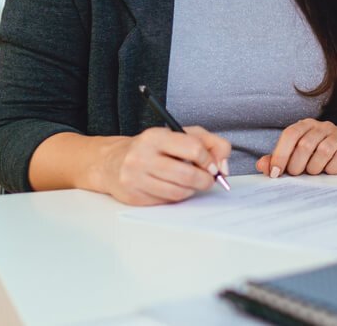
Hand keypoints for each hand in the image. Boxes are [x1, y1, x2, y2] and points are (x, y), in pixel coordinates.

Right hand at [97, 126, 230, 205]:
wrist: (113, 162)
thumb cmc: (154, 147)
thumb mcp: (182, 134)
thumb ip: (210, 143)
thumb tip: (223, 167)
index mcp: (156, 137)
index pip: (193, 149)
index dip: (209, 160)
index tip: (213, 165)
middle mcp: (142, 157)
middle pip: (187, 175)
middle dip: (205, 180)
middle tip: (208, 179)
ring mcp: (135, 178)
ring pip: (178, 192)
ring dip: (192, 189)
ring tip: (191, 182)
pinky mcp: (133, 197)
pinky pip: (166, 201)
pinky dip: (177, 196)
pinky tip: (173, 187)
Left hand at [256, 119, 336, 177]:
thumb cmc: (316, 155)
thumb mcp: (295, 157)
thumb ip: (277, 160)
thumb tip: (262, 165)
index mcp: (305, 126)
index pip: (290, 134)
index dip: (281, 154)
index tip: (275, 173)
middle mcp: (322, 126)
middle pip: (305, 144)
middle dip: (297, 165)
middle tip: (296, 174)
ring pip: (323, 151)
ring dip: (314, 168)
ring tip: (313, 172)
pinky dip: (331, 169)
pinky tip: (329, 171)